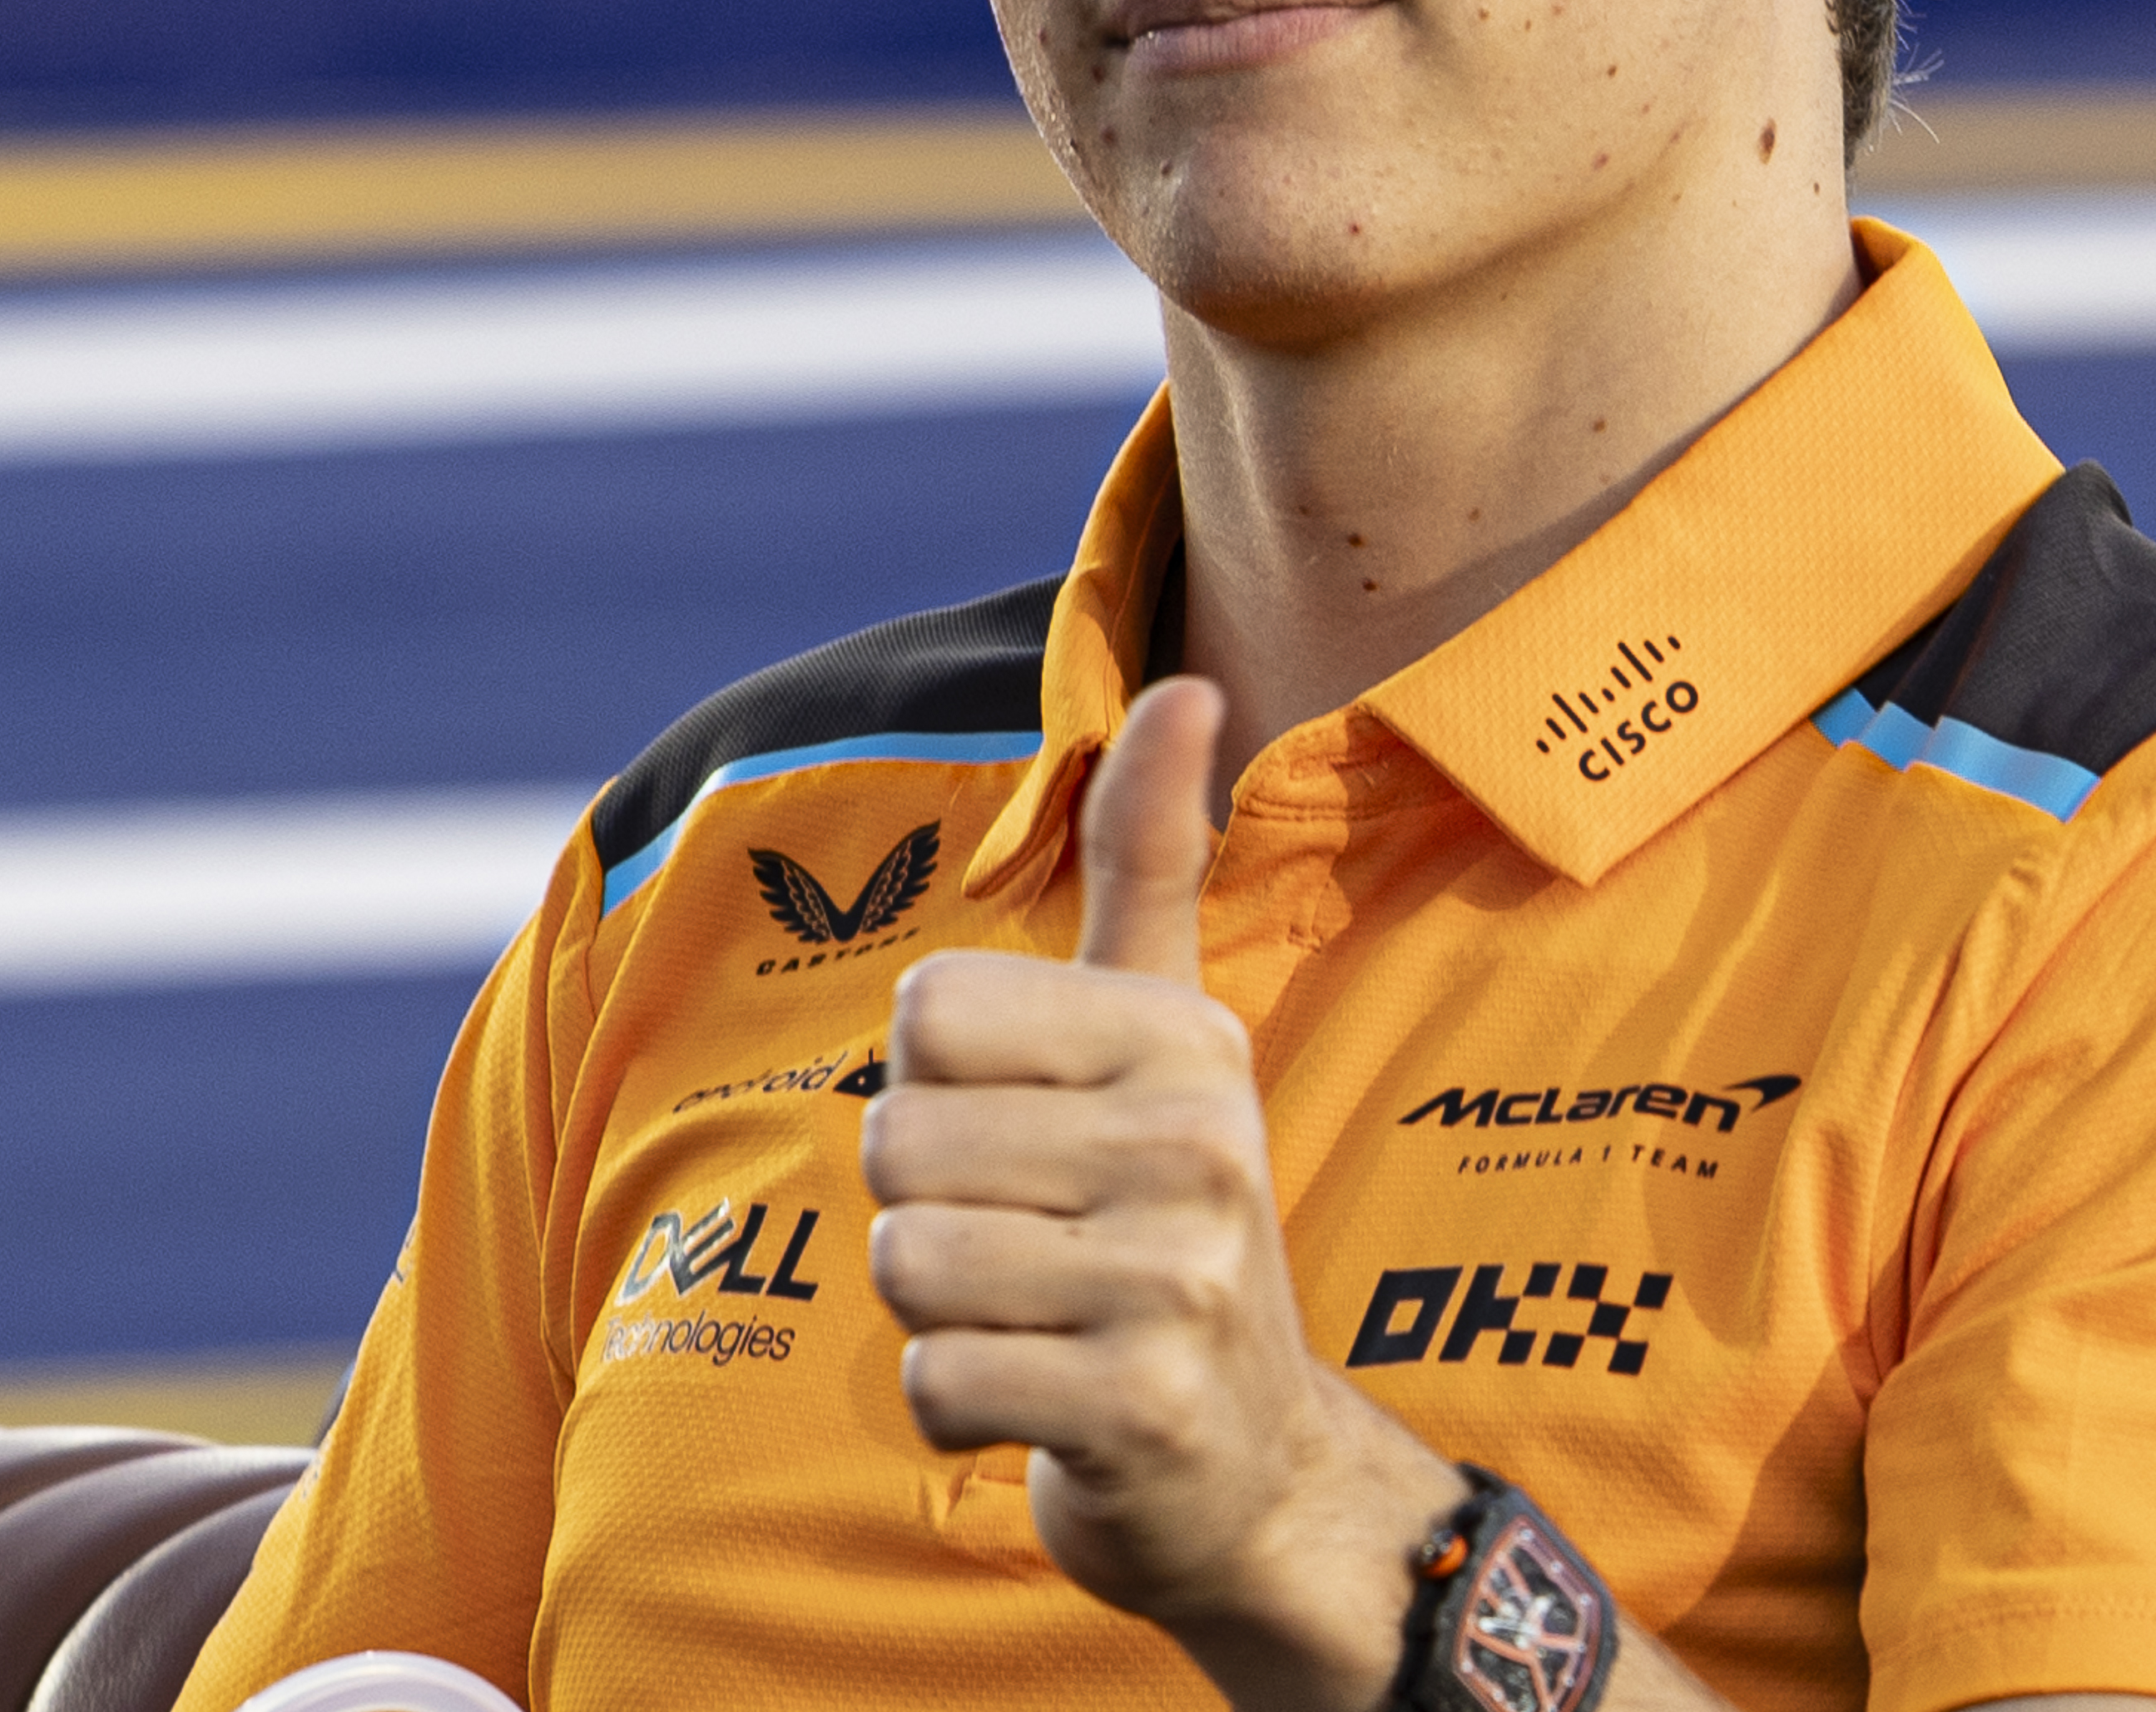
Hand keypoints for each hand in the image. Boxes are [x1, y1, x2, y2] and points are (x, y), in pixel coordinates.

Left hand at [859, 678, 1464, 1711]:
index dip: (937, 1087)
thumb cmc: (1169, 1228)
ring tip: (1036, 1322)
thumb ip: (1155, 860)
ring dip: (937, 1314)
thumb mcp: (1171, 1034)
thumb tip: (1188, 682)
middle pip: (897, 1141)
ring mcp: (1180, 1281)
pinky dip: (956, 1412)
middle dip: (928, 1212)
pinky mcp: (1143, 1410)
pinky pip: (935, 1384)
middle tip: (1031, 1249)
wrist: (1258, 1473)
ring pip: (906, 1262)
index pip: (924, 1013)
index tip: (1029, 1139)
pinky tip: (1042, 1403)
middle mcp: (1198, 1142)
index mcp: (1180, 1037)